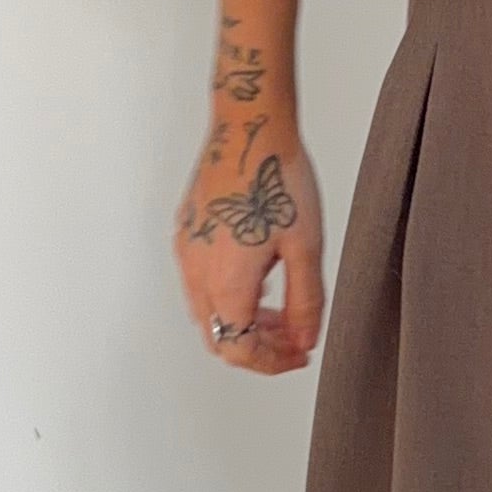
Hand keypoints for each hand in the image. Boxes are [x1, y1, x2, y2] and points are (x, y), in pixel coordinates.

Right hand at [176, 114, 324, 374]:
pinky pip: (200, 281)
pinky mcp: (186, 231)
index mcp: (225, 283)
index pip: (238, 350)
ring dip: (242, 319)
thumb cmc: (277, 180)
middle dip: (257, 345)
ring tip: (279, 307)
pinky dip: (228, 293)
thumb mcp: (306, 248)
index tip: (298, 355)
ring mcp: (186, 251)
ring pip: (208, 310)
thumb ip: (305, 303)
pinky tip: (258, 273)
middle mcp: (196, 272)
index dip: (270, 362)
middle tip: (292, 337)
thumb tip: (304, 341)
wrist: (249, 129)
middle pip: (218, 335)